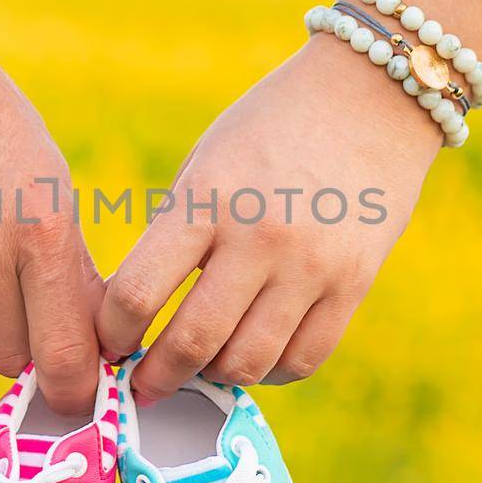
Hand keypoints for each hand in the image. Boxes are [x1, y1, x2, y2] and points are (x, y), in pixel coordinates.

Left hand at [97, 37, 439, 399]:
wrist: (372, 97)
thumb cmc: (269, 129)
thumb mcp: (207, 166)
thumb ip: (174, 236)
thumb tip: (134, 315)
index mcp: (209, 198)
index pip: (140, 291)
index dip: (113, 332)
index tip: (109, 343)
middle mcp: (260, 237)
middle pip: (193, 340)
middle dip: (157, 376)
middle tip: (143, 386)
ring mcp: (312, 266)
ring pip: (248, 362)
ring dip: (212, 377)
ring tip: (199, 369)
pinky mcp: (354, 285)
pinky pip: (302, 359)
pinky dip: (269, 372)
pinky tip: (251, 356)